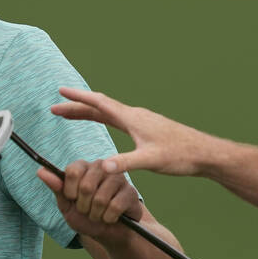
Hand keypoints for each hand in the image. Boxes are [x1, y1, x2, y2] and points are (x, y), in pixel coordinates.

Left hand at [37, 158, 142, 241]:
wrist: (108, 233)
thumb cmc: (86, 217)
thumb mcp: (67, 205)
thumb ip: (57, 188)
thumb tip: (40, 171)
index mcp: (85, 167)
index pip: (73, 171)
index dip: (70, 191)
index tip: (72, 199)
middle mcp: (102, 167)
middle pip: (86, 186)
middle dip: (83, 207)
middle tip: (87, 210)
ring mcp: (118, 178)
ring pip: (100, 199)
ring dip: (96, 215)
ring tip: (98, 215)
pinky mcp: (131, 192)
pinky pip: (115, 207)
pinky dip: (108, 218)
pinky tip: (111, 218)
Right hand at [50, 87, 210, 176]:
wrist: (203, 153)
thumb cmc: (180, 155)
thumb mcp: (150, 161)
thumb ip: (125, 163)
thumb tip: (103, 166)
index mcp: (132, 119)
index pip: (100, 104)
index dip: (78, 98)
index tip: (60, 92)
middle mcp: (135, 116)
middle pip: (99, 107)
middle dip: (76, 107)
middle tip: (55, 109)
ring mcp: (140, 121)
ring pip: (107, 112)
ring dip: (87, 112)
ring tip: (69, 114)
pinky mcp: (146, 129)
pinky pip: (117, 119)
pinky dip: (102, 118)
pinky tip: (101, 122)